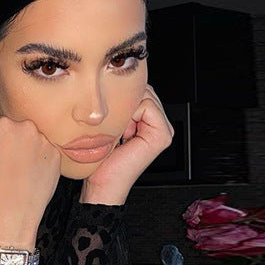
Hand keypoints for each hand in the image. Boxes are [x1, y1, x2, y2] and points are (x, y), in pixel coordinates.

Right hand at [0, 114, 61, 249]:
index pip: (0, 123)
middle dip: (15, 142)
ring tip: (20, 174)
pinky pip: (48, 154)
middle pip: (20, 129)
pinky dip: (41, 162)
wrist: (11, 212)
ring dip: (30, 151)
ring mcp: (43, 141)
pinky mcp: (56, 155)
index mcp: (1, 125)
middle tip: (9, 165)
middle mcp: (25, 127)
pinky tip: (30, 177)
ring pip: (35, 140)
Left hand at [80, 84, 173, 204]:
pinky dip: (131, 115)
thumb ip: (119, 104)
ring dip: (126, 110)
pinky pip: (146, 105)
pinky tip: (124, 134)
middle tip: (115, 128)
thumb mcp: (109, 124)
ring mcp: (164, 130)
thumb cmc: (100, 159)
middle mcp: (160, 124)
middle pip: (144, 90)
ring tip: (120, 133)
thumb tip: (115, 81)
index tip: (112, 122)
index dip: (122, 99)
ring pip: (145, 95)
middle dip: (126, 103)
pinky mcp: (163, 135)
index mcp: (149, 121)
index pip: (140, 90)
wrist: (101, 183)